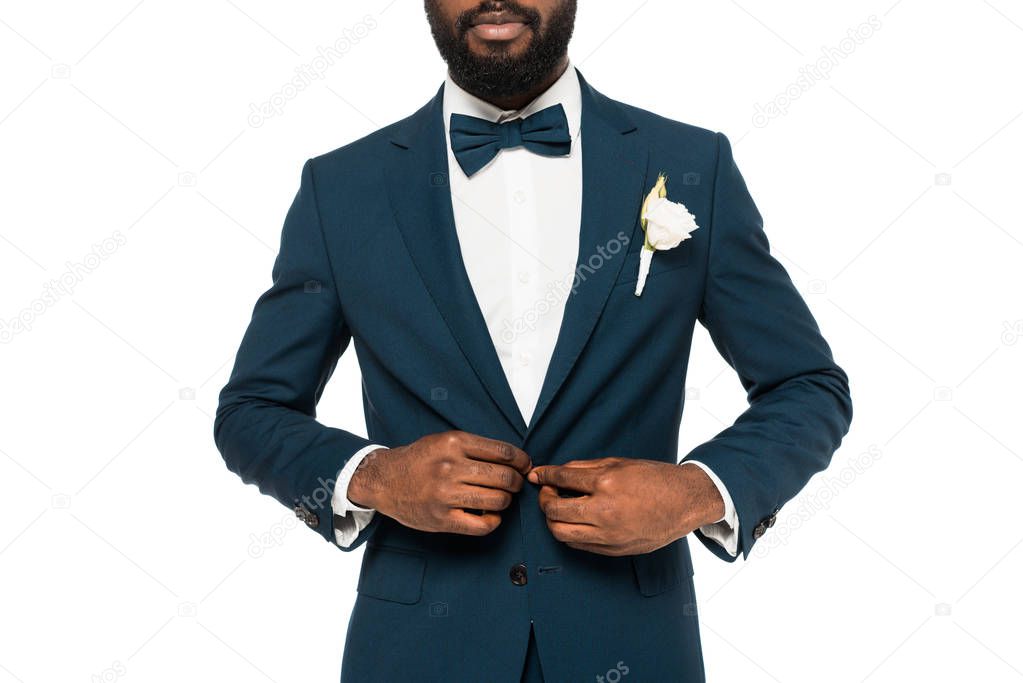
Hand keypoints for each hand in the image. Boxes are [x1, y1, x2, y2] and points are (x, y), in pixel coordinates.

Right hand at [348, 431, 531, 535]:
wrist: (384, 480)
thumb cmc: (419, 460)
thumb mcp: (444, 440)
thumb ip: (475, 447)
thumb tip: (515, 460)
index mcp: (453, 443)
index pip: (503, 452)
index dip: (522, 461)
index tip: (525, 466)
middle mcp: (450, 467)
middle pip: (504, 477)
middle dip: (516, 482)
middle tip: (514, 484)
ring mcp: (445, 495)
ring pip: (497, 500)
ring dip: (506, 501)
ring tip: (500, 499)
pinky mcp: (441, 519)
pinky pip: (481, 525)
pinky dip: (493, 521)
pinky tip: (490, 516)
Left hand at [527, 458, 724, 555]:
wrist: (684, 502)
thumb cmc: (654, 479)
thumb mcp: (619, 463)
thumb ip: (585, 468)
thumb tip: (557, 472)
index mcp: (607, 483)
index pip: (562, 479)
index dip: (545, 475)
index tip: (537, 474)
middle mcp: (605, 511)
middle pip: (555, 511)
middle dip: (544, 500)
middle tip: (548, 492)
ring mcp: (609, 534)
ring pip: (561, 533)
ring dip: (553, 520)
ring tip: (559, 509)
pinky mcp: (614, 549)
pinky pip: (578, 545)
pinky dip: (569, 533)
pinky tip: (573, 522)